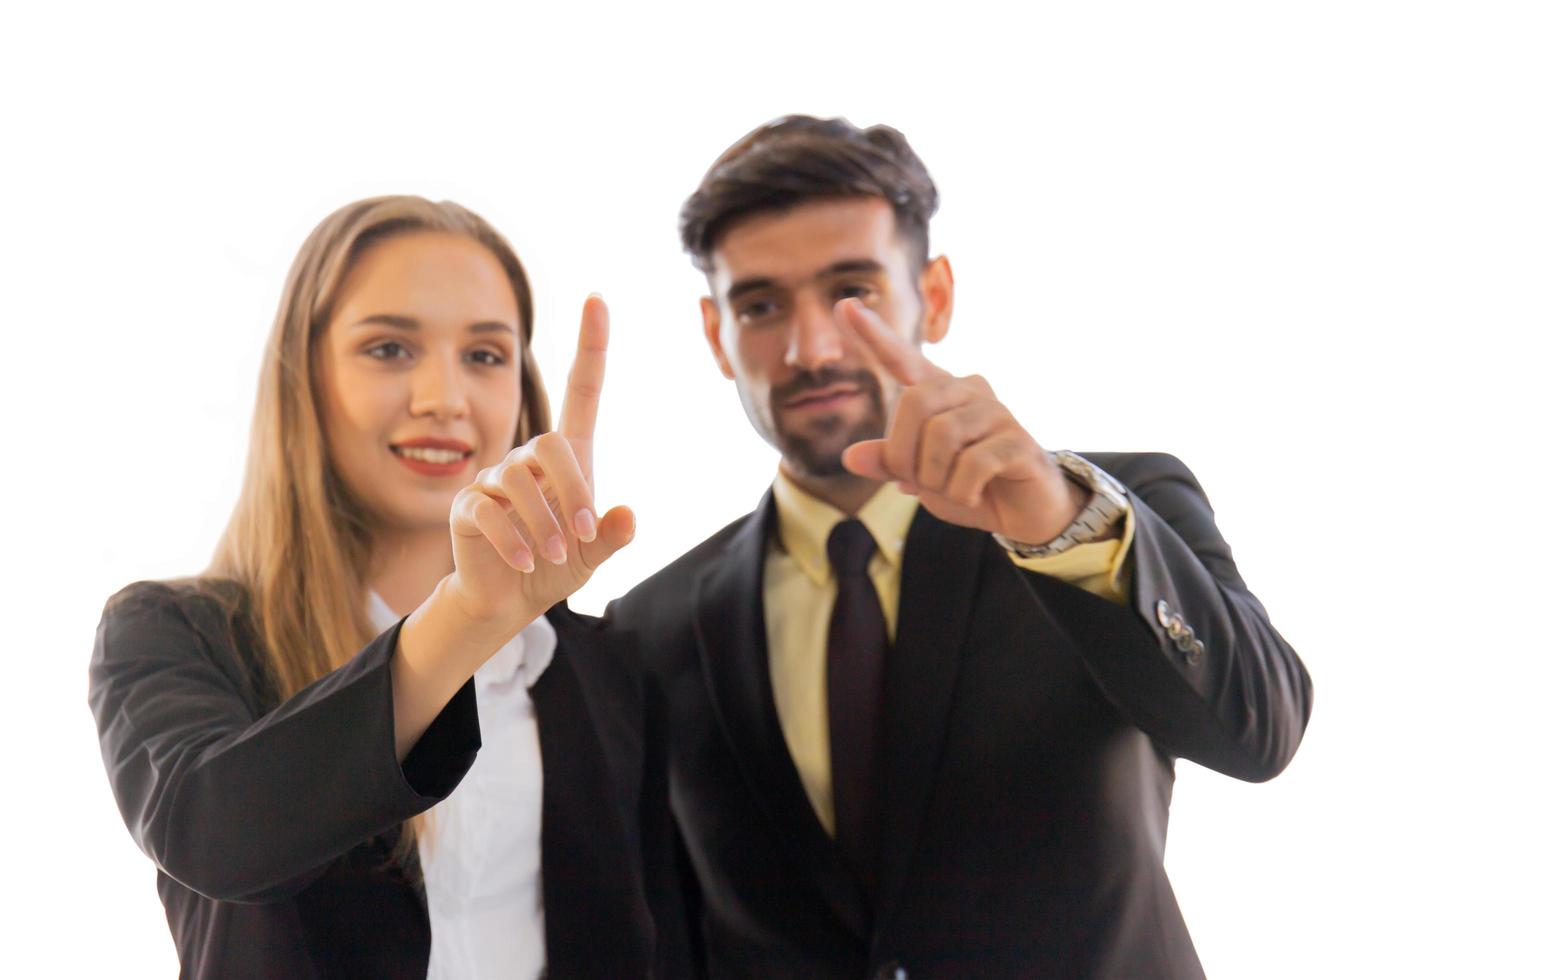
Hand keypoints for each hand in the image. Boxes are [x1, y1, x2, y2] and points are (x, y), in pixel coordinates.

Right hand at [446, 295, 634, 630]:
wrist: (508, 599)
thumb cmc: (556, 565)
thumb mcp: (593, 556)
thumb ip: (611, 537)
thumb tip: (627, 516)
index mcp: (568, 457)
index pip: (580, 389)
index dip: (590, 345)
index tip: (597, 299)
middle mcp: (528, 459)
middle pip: (551, 443)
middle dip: (573, 490)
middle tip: (583, 536)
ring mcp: (492, 480)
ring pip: (517, 479)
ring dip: (543, 522)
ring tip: (555, 555)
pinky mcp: (467, 508)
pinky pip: (488, 511)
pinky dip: (513, 540)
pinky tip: (527, 564)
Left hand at [837, 298, 1085, 544]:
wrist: (1027, 512)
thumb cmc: (969, 486)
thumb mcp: (921, 478)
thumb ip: (889, 463)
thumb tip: (851, 457)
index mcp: (940, 394)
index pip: (903, 359)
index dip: (874, 335)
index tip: (845, 305)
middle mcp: (969, 391)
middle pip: (914, 403)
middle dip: (903, 454)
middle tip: (914, 483)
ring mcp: (997, 413)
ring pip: (942, 435)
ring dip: (934, 477)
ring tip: (950, 491)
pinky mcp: (1019, 441)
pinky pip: (973, 464)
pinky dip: (961, 490)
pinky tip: (971, 496)